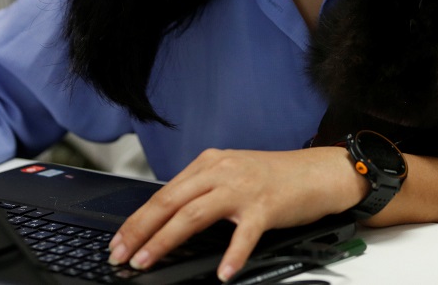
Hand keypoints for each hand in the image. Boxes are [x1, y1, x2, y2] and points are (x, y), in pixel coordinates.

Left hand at [107, 146, 365, 280]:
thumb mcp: (233, 175)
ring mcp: (243, 188)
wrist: (318, 172)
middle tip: (121, 254)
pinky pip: (244, 234)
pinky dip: (232, 255)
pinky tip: (223, 273)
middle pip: (170, 201)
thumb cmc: (276, 178)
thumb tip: (169, 218)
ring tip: (148, 262)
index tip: (119, 240)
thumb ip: (203, 190)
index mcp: (210, 163)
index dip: (137, 219)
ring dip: (166, 240)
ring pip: (194, 214)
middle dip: (140, 230)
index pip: (164, 192)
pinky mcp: (266, 207)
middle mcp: (222, 171)